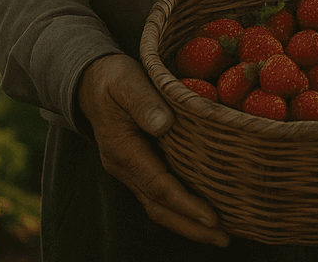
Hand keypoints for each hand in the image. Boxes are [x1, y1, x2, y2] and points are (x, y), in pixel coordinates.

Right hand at [76, 54, 229, 246]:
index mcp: (123, 150)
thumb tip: (163, 124)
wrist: (92, 83)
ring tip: (223, 235)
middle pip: (159, 208)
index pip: (158, 186)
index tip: (212, 218)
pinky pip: (160, 197)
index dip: (185, 204)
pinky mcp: (139, 169)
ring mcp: (131, 172)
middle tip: (225, 238)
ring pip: (159, 208)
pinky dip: (182, 210)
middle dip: (191, 227)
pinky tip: (205, 213)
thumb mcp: (126, 82)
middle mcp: (125, 168)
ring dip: (188, 224)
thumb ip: (143, 101)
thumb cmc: (114, 80)